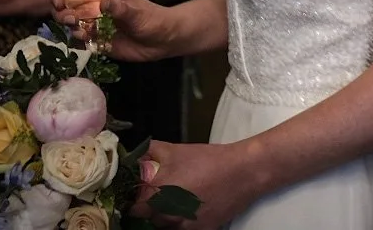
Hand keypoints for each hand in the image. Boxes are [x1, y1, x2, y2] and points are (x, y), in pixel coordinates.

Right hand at [50, 0, 173, 61]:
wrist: (164, 40)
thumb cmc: (153, 19)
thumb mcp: (137, 12)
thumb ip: (120, 8)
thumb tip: (103, 2)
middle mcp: (95, 7)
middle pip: (68, 7)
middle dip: (62, 11)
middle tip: (69, 17)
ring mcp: (96, 25)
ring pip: (72, 24)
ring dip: (69, 26)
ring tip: (77, 28)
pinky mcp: (98, 42)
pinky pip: (82, 41)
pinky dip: (78, 41)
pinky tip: (84, 40)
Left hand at [132, 140, 260, 227]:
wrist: (242, 173)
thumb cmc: (208, 160)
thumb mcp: (175, 150)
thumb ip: (149, 152)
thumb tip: (132, 156)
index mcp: (156, 194)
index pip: (130, 207)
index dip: (132, 199)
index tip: (136, 193)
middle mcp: (165, 215)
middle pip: (145, 219)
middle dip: (147, 208)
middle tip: (156, 195)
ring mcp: (181, 227)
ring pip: (160, 227)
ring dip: (161, 217)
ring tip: (173, 201)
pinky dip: (177, 223)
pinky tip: (186, 209)